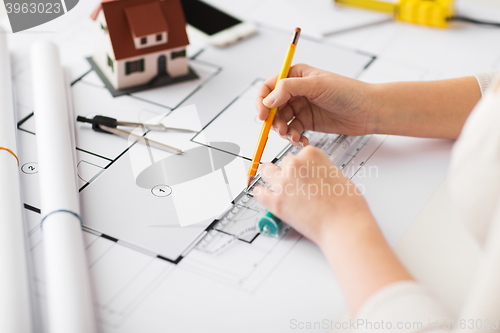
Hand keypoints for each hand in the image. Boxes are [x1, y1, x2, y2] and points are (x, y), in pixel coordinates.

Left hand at [252, 145, 371, 246]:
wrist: (345, 225)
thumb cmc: (348, 205)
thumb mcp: (338, 175)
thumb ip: (321, 171)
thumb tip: (314, 176)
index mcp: (311, 154)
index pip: (299, 155)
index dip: (302, 167)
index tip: (305, 176)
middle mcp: (294, 165)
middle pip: (282, 163)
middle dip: (287, 173)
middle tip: (294, 185)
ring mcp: (283, 183)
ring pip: (265, 171)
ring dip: (270, 178)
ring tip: (277, 188)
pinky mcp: (275, 202)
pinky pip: (258, 193)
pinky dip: (262, 195)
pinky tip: (268, 198)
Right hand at [256, 64, 375, 146]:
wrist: (368, 110)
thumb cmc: (348, 92)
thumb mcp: (316, 85)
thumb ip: (288, 89)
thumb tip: (267, 100)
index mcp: (295, 75)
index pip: (268, 87)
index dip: (262, 102)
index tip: (263, 116)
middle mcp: (295, 91)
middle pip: (272, 107)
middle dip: (273, 121)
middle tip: (282, 131)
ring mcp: (301, 107)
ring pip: (281, 121)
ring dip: (284, 131)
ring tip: (294, 137)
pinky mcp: (307, 122)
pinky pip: (292, 131)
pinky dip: (294, 137)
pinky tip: (302, 140)